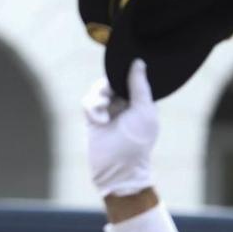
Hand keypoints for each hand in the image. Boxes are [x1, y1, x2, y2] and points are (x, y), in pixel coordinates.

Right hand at [83, 59, 157, 197]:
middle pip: (112, 80)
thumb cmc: (137, 142)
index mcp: (139, 100)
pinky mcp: (92, 119)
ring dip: (100, 96)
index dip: (127, 72)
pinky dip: (93, 107)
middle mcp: (123, 103)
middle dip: (110, 85)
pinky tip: (101, 120)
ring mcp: (107, 111)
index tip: (125, 69)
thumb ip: (140, 86)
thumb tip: (138, 62)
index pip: (131, 77)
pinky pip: (88, 102)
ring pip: (98, 89)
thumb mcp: (144, 110)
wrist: (119, 168)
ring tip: (105, 111)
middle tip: (112, 93)